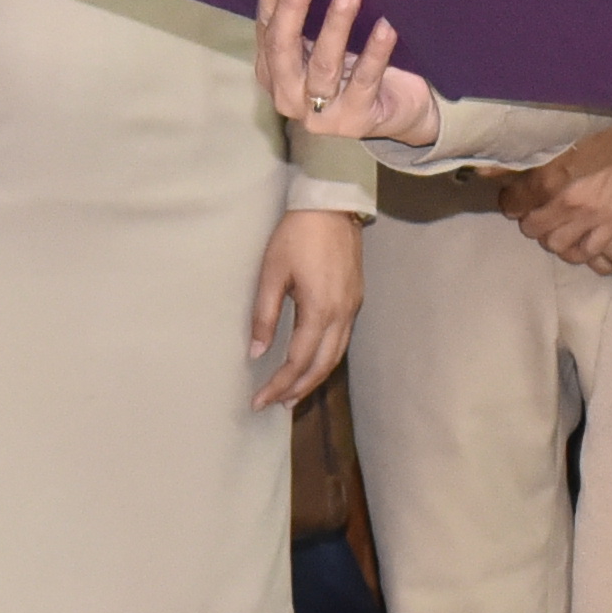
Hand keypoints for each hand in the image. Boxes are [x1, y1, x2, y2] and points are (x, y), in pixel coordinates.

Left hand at [246, 207, 365, 408]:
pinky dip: (325, 359)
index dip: (278, 385)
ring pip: (335, 356)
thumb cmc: (297, 235)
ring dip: (314, 378)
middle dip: (298, 389)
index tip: (259, 401)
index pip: (298, 361)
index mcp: (320, 310)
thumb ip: (264, 315)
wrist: (331, 206)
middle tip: (276, 405)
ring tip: (293, 394)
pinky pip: (342, 341)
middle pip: (321, 366)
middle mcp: (342, 315)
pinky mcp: (355, 299)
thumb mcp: (272, 273)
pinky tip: (311, 362)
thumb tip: (256, 352)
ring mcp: (352, 307)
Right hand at [250, 0, 447, 144]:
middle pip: (284, 47)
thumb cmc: (355, 67)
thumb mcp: (323, 39)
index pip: (267, 26)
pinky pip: (365, 81)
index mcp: (273, 72)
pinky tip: (387, 27)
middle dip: (295, 5)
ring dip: (336, 25)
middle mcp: (289, 95)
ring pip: (324, 65)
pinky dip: (375, 53)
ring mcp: (321, 114)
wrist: (398, 113)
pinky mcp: (356, 120)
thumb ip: (304, 11)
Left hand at [504, 124, 611, 273]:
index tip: (514, 198)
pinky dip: (576, 251)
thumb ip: (521, 157)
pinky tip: (573, 240)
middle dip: (529, 220)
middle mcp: (569, 202)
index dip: (510, 202)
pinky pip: (587, 252)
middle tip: (534, 210)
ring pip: (556, 245)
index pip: (514, 204)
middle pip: (533, 228)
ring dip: (550, 237)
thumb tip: (485, 169)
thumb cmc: (599, 129)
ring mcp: (592, 216)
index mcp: (552, 178)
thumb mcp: (556, 139)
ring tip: (554, 225)